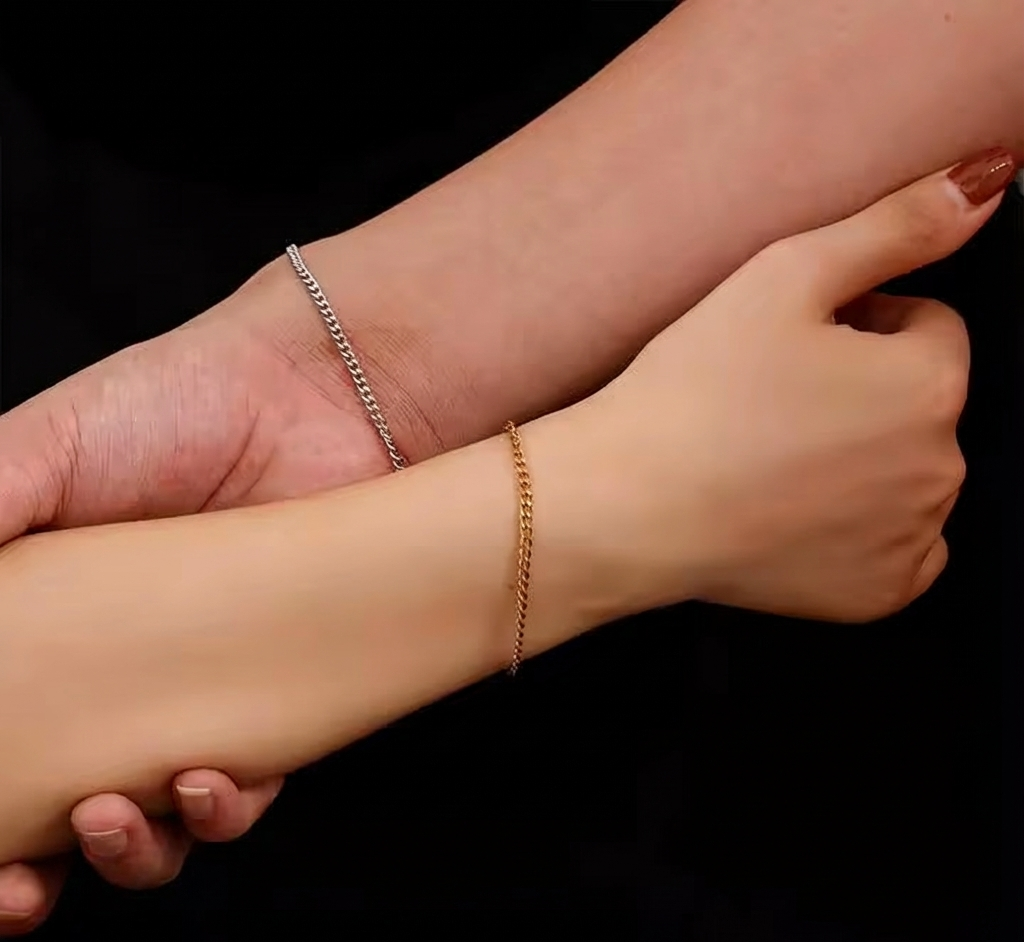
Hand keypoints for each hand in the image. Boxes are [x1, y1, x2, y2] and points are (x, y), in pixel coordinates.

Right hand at [0, 257, 424, 931]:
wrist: (308, 395)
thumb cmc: (171, 406)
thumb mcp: (43, 450)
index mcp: (50, 631)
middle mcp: (120, 676)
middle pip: (61, 815)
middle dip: (29, 878)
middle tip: (20, 889)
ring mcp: (202, 690)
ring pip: (158, 820)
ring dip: (131, 853)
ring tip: (118, 817)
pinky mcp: (280, 693)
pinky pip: (250, 785)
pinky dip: (223, 812)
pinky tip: (210, 784)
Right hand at [556, 155, 1007, 622]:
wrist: (627, 506)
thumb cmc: (692, 394)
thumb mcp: (786, 276)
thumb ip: (898, 225)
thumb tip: (986, 182)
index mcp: (929, 383)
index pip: (928, 327)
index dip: (861, 324)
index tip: (794, 344)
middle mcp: (940, 468)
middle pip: (919, 401)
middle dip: (864, 391)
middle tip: (773, 400)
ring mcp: (911, 538)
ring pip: (906, 470)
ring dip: (860, 457)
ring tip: (771, 453)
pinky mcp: (878, 594)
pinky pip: (899, 548)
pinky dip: (861, 530)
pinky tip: (795, 511)